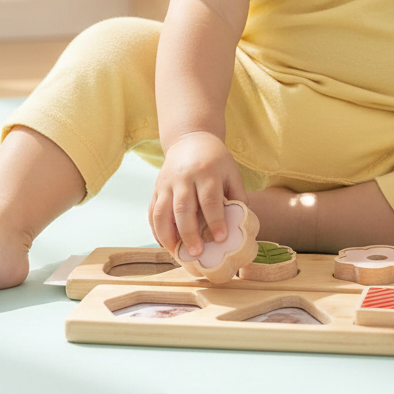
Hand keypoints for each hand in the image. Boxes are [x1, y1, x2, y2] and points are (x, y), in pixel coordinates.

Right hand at [149, 131, 247, 256]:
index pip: (210, 199)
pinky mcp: (156, 189)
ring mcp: (167, 183)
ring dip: (167, 235)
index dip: (215, 221)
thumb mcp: (232, 172)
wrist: (190, 140)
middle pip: (183, 208)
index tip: (220, 239)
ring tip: (177, 253)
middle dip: (189, 233)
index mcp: (207, 172)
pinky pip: (152, 212)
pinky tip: (165, 243)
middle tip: (197, 253)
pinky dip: (156, 230)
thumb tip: (241, 223)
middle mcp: (184, 177)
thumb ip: (238, 195)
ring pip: (162, 212)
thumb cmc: (215, 160)